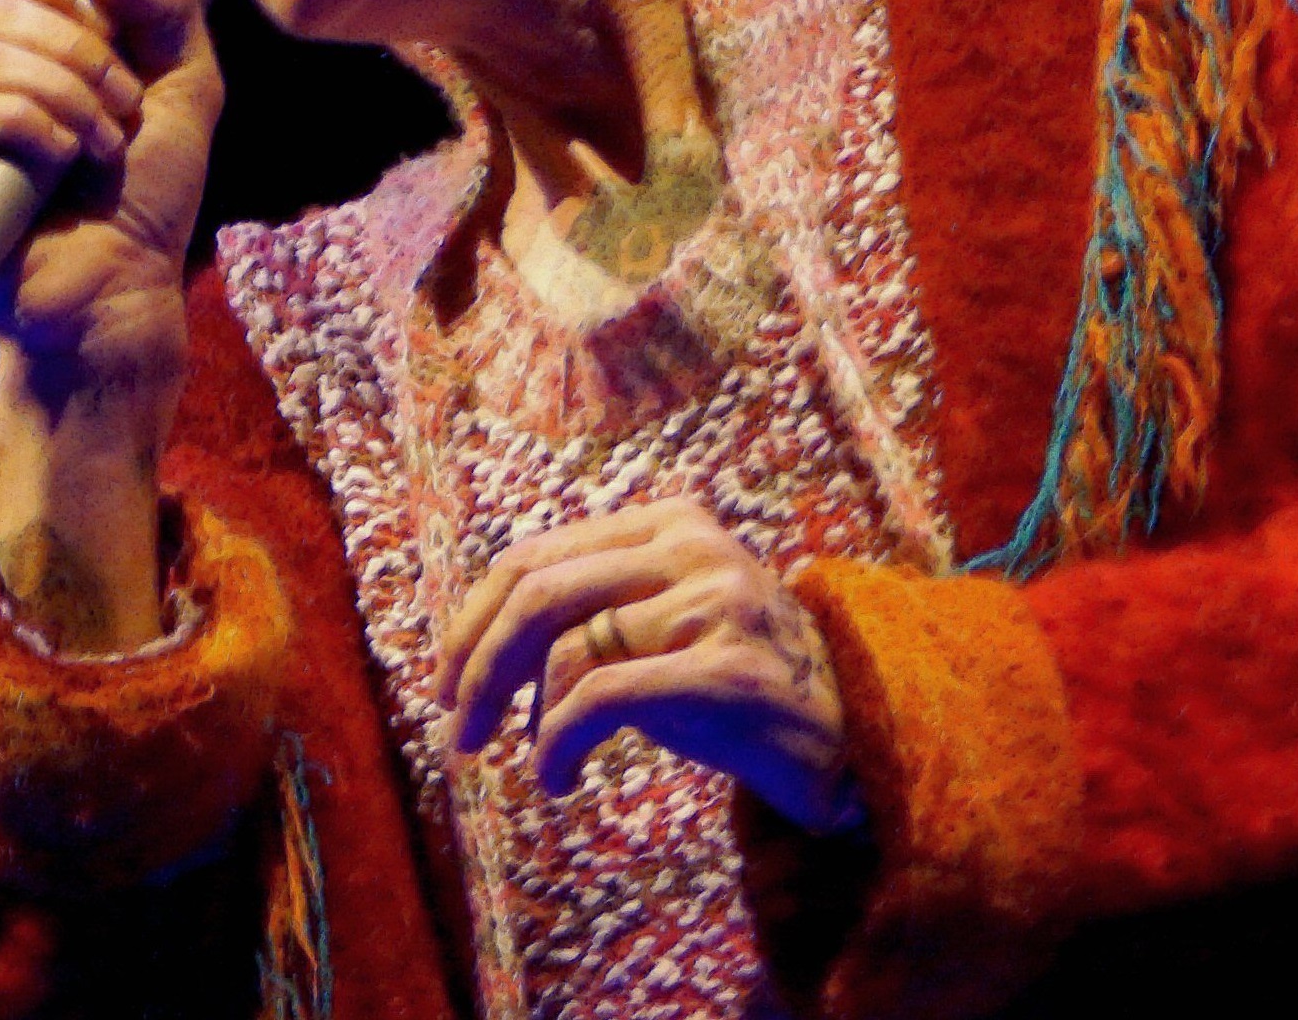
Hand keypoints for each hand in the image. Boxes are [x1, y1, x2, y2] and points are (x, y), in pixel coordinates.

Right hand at [0, 0, 219, 377]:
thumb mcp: (184, 85)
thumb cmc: (147, 198)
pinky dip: (21, 124)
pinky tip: (59, 162)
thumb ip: (165, 8)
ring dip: (63, 96)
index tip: (102, 18)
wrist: (124, 289)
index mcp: (21, 59)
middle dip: (77, 50)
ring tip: (101, 148)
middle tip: (122, 105)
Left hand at [431, 499, 862, 833]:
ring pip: (567, 652)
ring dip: (526, 721)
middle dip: (477, 666)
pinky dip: (558, 742)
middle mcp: (693, 547)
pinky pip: (602, 698)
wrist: (852, 731)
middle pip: (538, 593)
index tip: (445, 680)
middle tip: (457, 728)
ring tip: (535, 761)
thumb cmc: (734, 678)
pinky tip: (557, 777)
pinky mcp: (726, 670)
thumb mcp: (664, 617)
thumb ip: (593, 602)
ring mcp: (715, 604)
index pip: (534, 554)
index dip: (472, 620)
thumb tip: (476, 641)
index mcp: (668, 520)